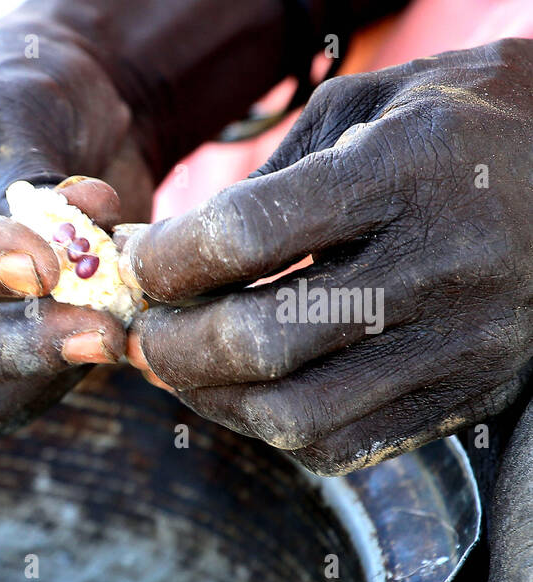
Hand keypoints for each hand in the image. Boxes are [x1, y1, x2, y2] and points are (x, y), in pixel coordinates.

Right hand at [0, 11, 152, 467]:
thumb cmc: (6, 102)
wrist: (30, 134)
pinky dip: (34, 396)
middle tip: (98, 330)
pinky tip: (88, 340)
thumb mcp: (15, 109)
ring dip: (27, 383)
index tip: (48, 264)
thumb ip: (31, 190)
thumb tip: (77, 263)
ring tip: (109, 324)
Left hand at [122, 40, 532, 475]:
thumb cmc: (463, 127)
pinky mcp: (467, 395)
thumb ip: (271, 173)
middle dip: (171, 346)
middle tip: (144, 333)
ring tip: (183, 368)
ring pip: (293, 416)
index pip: (245, 235)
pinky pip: (341, 447)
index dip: (167, 259)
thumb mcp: (371, 107)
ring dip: (211, 400)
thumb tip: (172, 250)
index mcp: (408, 171)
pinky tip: (249, 393)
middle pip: (259, 342)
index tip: (141, 261)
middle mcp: (440, 264)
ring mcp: (461, 342)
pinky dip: (271, 430)